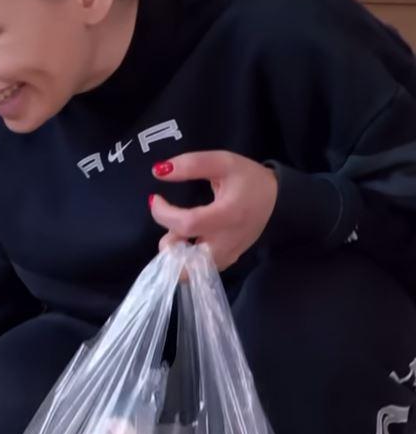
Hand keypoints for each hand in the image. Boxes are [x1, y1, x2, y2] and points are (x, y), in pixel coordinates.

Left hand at [149, 151, 277, 269]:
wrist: (277, 200)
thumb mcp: (223, 162)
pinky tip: (190, 239)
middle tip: (170, 227)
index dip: (162, 214)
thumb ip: (191, 164)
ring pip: (190, 271)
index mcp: (227, 215)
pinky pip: (198, 269)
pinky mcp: (227, 262)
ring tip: (182, 232)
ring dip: (176, 254)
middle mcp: (227, 242)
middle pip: (185, 263)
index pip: (186, 225)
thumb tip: (158, 171)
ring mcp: (228, 256)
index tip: (155, 199)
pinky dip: (186, 258)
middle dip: (168, 246)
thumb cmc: (248, 180)